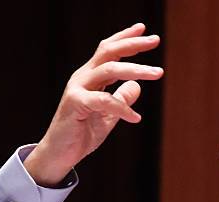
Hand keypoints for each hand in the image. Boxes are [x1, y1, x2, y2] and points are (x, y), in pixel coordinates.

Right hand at [24, 23, 162, 185]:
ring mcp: (77, 89)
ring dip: (136, 69)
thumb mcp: (108, 116)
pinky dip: (122, 108)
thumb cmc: (82, 133)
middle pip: (109, 52)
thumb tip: (135, 86)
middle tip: (156, 40)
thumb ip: (120, 99)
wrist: (60, 154)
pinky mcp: (75, 104)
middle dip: (133, 44)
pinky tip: (136, 118)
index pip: (108, 50)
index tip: (144, 29)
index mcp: (90, 77)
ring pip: (110, 69)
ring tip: (158, 73)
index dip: (125, 38)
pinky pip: (104, 101)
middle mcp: (83, 78)